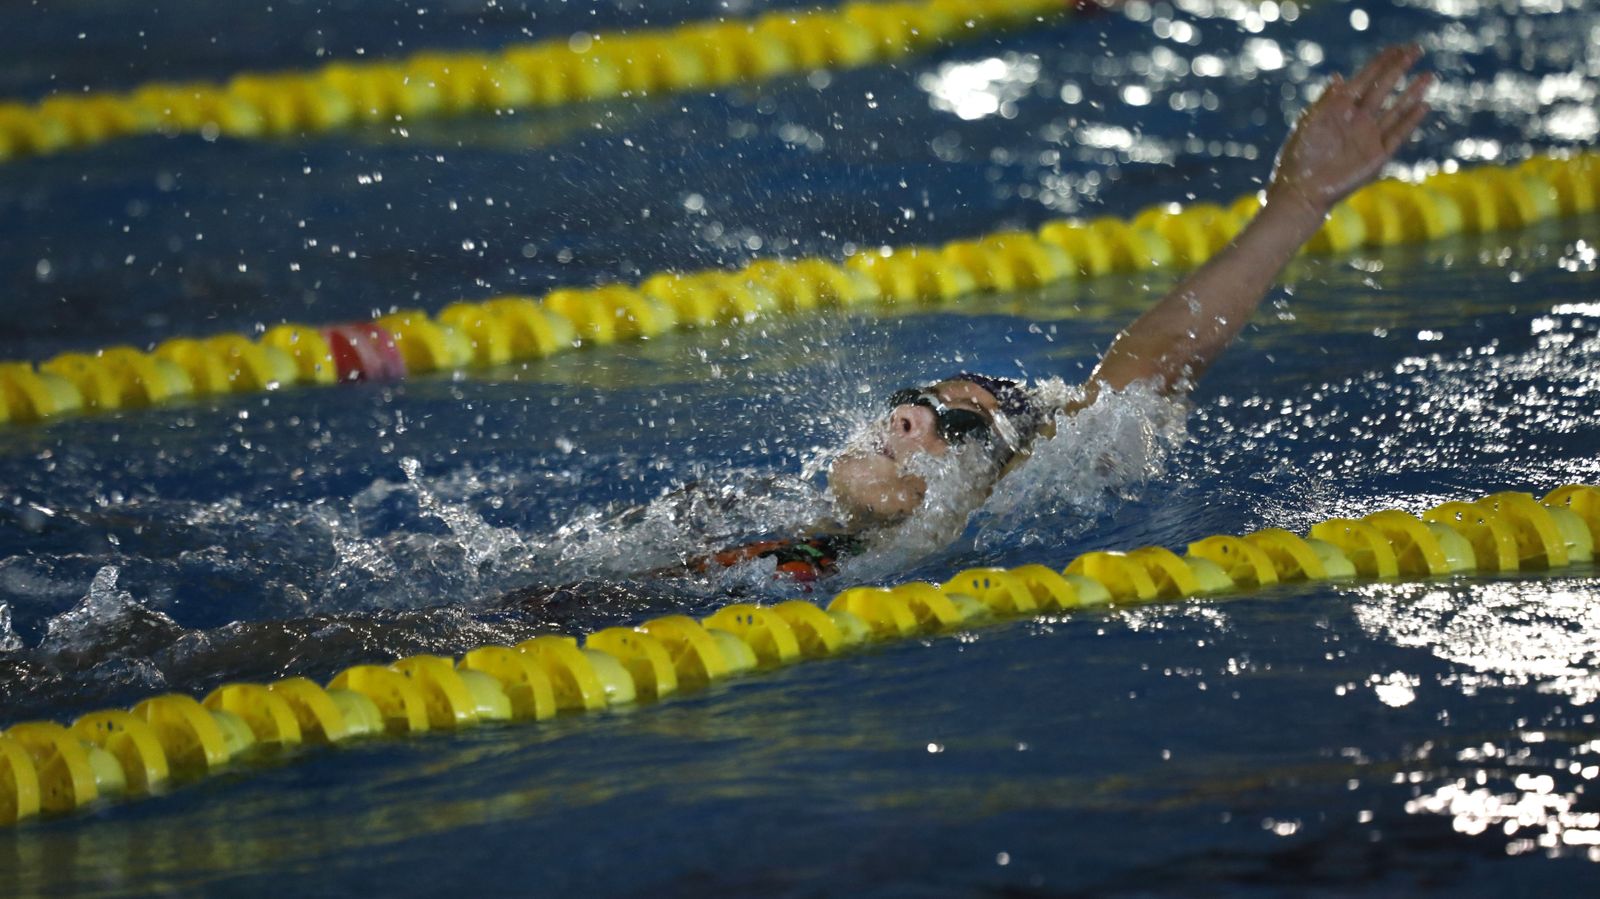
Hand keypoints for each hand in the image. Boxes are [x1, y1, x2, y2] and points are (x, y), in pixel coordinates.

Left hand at [1267, 44, 1432, 216]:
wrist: (1301, 190)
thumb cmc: (1299, 157)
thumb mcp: (1309, 123)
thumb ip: (1326, 100)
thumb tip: (1340, 76)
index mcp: (1339, 109)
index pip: (1364, 79)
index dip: (1380, 62)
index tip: (1397, 47)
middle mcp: (1357, 120)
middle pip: (1383, 88)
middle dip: (1399, 68)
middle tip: (1417, 48)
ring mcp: (1368, 137)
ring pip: (1396, 109)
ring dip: (1412, 92)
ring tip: (1429, 75)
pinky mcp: (1377, 156)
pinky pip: (1397, 134)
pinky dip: (1410, 121)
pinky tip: (1423, 105)